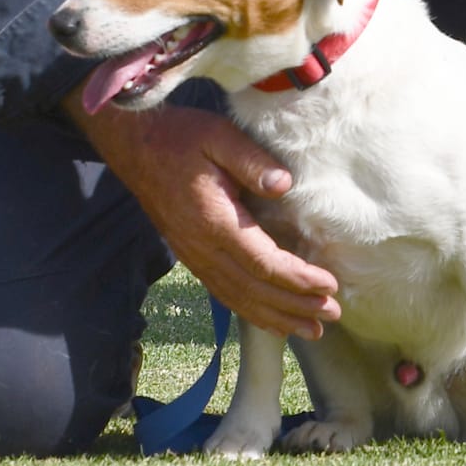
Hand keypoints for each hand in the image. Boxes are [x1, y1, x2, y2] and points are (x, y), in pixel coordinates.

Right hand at [69, 98, 339, 338]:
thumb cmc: (179, 137)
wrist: (134, 146)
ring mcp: (195, 256)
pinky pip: (224, 293)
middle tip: (331, 314)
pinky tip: (271, 320)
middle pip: (255, 290)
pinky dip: (250, 311)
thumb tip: (284, 185)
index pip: (263, 263)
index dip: (298, 279)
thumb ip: (251, 160)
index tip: (329, 284)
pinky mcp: (191, 256)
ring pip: (239, 298)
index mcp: (215, 222)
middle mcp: (204, 248)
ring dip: (276, 317)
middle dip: (295, 305)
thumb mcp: (218, 136)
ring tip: (310, 329)